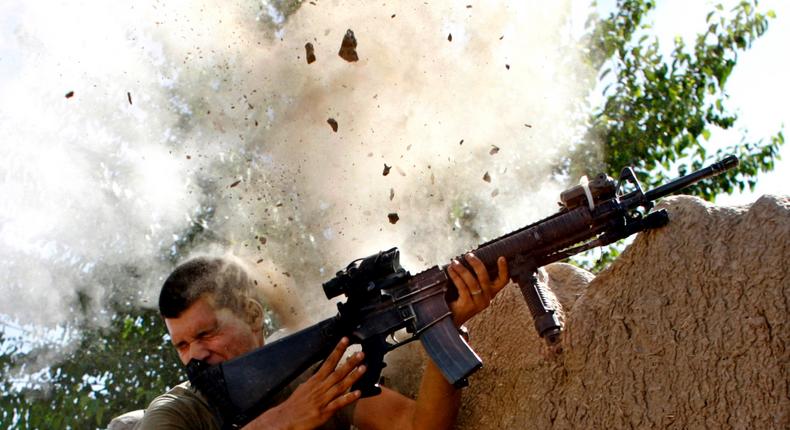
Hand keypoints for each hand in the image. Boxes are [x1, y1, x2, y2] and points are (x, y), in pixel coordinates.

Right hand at [244, 337, 364, 429]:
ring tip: (364, 368)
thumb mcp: (304, 387)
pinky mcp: (324, 412)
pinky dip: (348, 398)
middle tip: (360, 353)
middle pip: (337, 372)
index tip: (345, 340)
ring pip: (340, 386)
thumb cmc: (294, 404)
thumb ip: (316, 380)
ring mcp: (323, 399)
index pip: (328, 362)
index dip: (337, 351)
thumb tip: (324, 372)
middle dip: (350, 362)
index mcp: (315, 380)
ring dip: (353, 377)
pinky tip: (358, 393)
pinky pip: (338, 404)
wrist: (284, 419)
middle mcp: (320, 388)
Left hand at [447, 253, 508, 325]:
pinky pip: (462, 287)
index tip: (501, 258)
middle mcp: (487, 298)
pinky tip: (451, 271)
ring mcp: (478, 303)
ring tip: (454, 262)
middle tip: (468, 255)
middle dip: (476, 264)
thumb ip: (475, 278)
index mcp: (490, 293)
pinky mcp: (467, 305)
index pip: (503, 281)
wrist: (452, 318)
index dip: (504, 270)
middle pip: (485, 278)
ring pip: (472, 282)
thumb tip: (470, 258)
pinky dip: (456, 276)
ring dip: (462, 269)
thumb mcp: (472, 289)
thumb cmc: (461, 299)